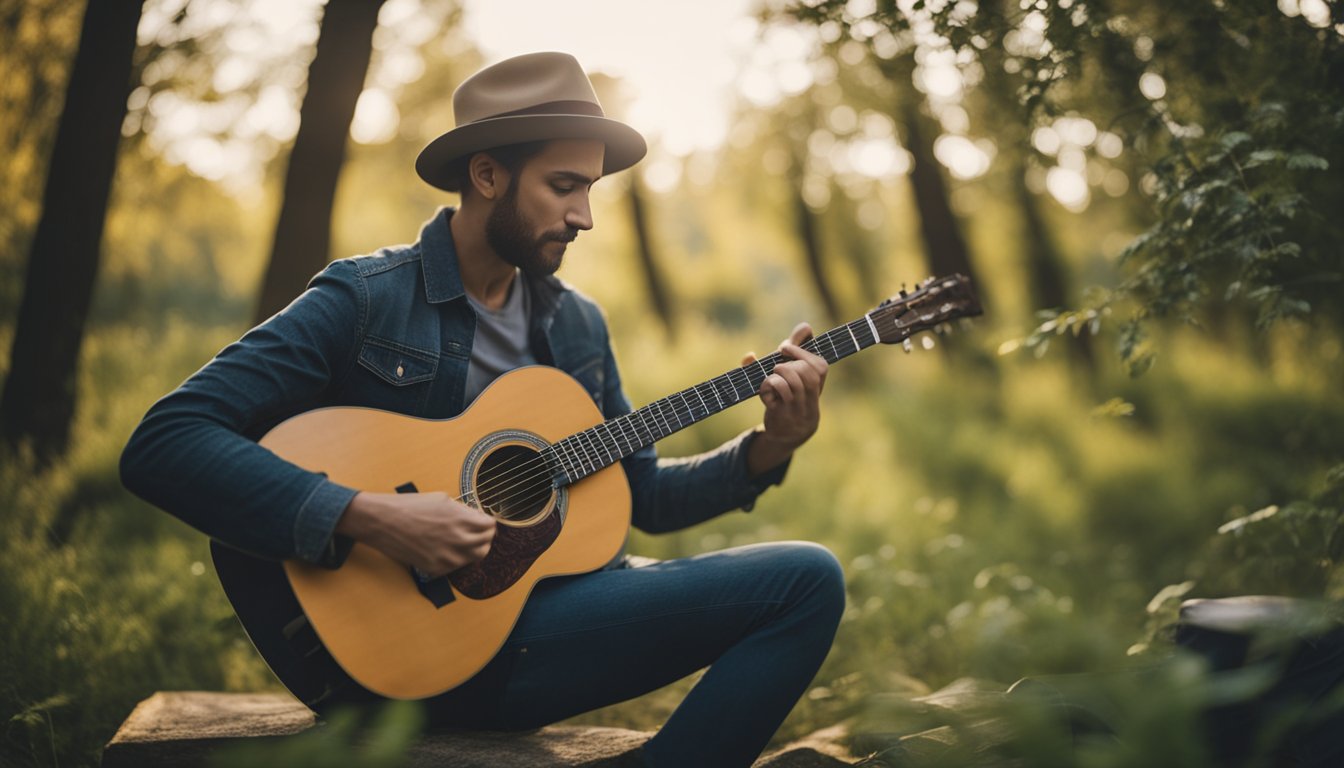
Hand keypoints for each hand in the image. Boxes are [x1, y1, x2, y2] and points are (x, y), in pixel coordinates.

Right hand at [336, 491, 495, 577]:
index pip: (490, 526)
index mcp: (462, 520)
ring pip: (473, 558)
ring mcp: (448, 557)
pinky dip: (454, 559)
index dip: (486, 522)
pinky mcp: (436, 568)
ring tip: (459, 540)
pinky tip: (445, 548)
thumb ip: (463, 511)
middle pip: (486, 545)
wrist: (383, 522)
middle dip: (483, 537)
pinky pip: (455, 567)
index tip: (481, 521)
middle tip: (475, 532)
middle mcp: (458, 540)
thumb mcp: (443, 500)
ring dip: (470, 549)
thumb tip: (475, 517)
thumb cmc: (410, 506)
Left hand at [742, 322, 827, 475]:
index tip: (785, 348)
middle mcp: (811, 401)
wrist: (785, 437)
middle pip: (808, 373)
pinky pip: (776, 394)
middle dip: (789, 363)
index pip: (820, 367)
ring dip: (778, 372)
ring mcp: (798, 411)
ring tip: (771, 376)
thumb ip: (797, 351)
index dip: (802, 353)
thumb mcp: (794, 377)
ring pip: (793, 382)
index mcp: (817, 390)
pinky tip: (764, 390)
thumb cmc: (789, 399)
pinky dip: (768, 385)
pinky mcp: (782, 417)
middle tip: (777, 365)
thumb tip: (806, 326)